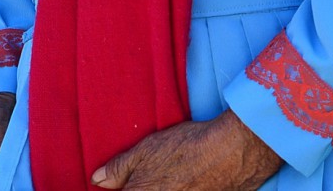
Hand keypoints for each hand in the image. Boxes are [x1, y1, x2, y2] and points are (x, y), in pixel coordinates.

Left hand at [91, 109, 282, 189]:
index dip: (119, 188)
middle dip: (139, 186)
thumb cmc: (188, 147)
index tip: (120, 184)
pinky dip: (181, 188)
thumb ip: (119, 168)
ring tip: (173, 175)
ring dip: (161, 185)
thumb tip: (97, 180)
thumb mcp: (146, 150)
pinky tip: (185, 180)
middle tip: (150, 175)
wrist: (235, 151)